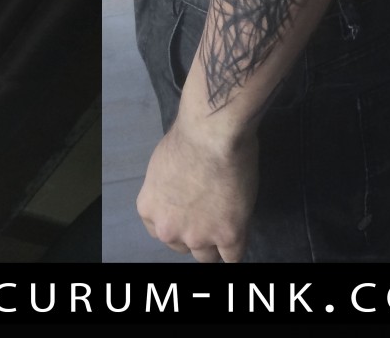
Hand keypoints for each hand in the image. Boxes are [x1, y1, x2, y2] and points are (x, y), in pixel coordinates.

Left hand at [136, 120, 258, 262]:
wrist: (212, 133)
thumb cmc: (187, 137)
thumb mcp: (163, 164)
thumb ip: (168, 189)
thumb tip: (180, 192)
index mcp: (150, 209)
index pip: (161, 232)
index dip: (177, 222)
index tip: (188, 213)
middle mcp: (170, 229)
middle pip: (182, 245)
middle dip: (194, 233)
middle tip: (208, 214)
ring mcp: (199, 235)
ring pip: (207, 256)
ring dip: (215, 242)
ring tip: (226, 222)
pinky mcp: (228, 235)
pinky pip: (232, 257)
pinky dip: (236, 245)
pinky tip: (239, 230)